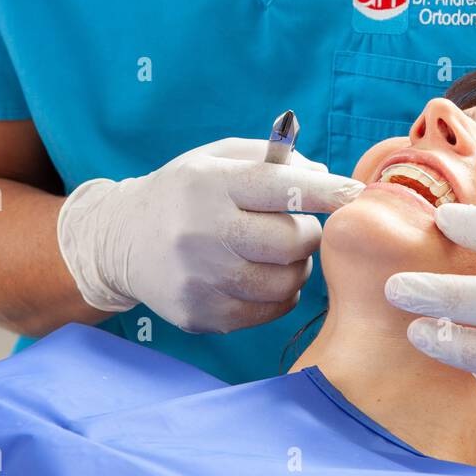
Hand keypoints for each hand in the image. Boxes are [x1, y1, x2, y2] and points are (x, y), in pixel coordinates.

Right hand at [57, 137, 362, 332]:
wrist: (119, 240)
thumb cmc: (184, 193)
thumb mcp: (215, 159)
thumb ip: (272, 159)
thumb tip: (326, 175)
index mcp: (209, 183)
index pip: (281, 187)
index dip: (325, 191)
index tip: (356, 193)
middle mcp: (201, 231)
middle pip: (291, 241)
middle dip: (307, 234)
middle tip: (297, 228)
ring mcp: (199, 279)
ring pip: (286, 281)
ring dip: (296, 267)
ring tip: (275, 253)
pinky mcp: (199, 316)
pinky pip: (268, 311)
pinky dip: (276, 294)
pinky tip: (258, 276)